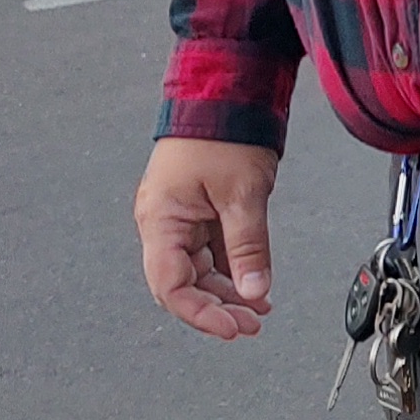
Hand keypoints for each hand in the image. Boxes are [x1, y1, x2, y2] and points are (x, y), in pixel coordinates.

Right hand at [134, 136, 279, 338]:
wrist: (227, 92)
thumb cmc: (224, 132)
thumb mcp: (242, 193)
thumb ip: (248, 246)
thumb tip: (253, 291)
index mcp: (160, 218)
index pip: (170, 286)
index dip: (201, 314)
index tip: (233, 327)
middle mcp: (163, 222)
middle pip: (181, 284)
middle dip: (215, 308)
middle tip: (250, 324)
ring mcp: (179, 217)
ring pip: (197, 272)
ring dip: (226, 293)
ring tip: (258, 309)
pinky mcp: (197, 212)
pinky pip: (209, 253)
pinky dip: (230, 271)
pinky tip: (253, 285)